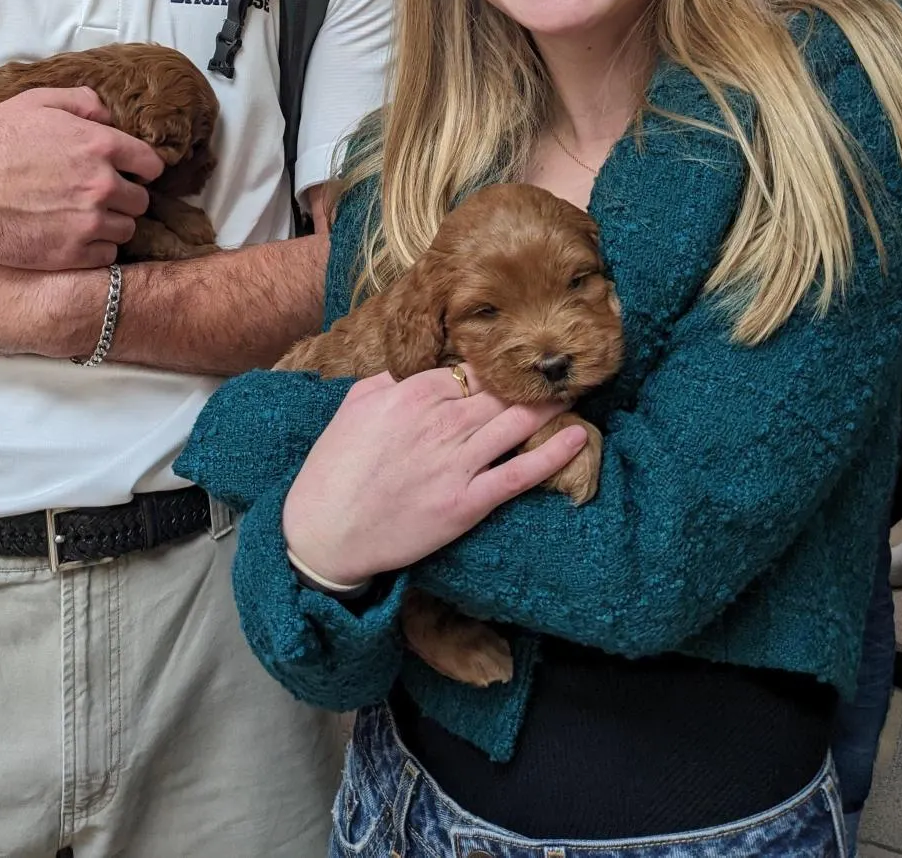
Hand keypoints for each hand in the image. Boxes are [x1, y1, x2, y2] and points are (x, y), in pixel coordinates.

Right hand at [0, 87, 163, 271]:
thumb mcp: (37, 102)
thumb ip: (82, 102)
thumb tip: (109, 116)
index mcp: (100, 145)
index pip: (151, 164)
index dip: (141, 168)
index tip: (130, 174)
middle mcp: (101, 185)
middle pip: (140, 200)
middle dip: (125, 198)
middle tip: (99, 198)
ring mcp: (87, 222)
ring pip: (125, 230)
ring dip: (111, 225)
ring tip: (85, 219)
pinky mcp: (69, 254)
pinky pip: (106, 257)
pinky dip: (95, 249)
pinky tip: (75, 238)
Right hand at [281, 366, 587, 585]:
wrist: (325, 532)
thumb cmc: (333, 469)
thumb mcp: (353, 406)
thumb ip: (388, 381)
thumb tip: (416, 370)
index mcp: (410, 394)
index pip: (467, 372)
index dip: (490, 372)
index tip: (510, 370)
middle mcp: (438, 423)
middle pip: (497, 393)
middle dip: (528, 382)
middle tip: (557, 373)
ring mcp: (456, 464)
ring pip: (514, 424)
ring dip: (548, 408)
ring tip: (574, 393)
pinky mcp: (466, 504)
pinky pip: (518, 474)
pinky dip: (551, 455)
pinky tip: (577, 438)